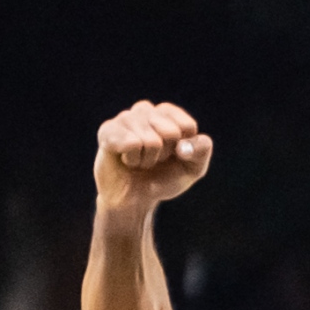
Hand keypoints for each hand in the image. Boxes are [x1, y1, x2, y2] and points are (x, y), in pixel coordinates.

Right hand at [93, 100, 213, 213]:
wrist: (134, 199)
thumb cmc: (163, 178)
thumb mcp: (192, 168)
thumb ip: (201, 151)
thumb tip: (184, 145)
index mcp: (167, 114)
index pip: (187, 125)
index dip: (184, 149)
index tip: (174, 156)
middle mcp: (145, 110)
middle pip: (171, 132)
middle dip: (165, 155)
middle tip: (153, 160)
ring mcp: (125, 118)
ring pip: (151, 141)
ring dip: (148, 160)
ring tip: (139, 162)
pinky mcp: (108, 130)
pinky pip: (131, 143)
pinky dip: (133, 160)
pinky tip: (126, 160)